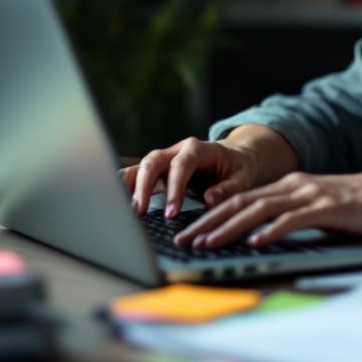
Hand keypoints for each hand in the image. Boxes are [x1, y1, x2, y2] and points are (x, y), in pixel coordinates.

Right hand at [121, 137, 260, 219]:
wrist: (234, 156)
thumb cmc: (238, 168)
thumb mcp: (243, 178)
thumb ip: (229, 188)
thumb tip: (210, 200)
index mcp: (199, 149)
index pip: (181, 165)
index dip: (174, 188)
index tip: (171, 213)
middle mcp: (177, 150)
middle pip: (153, 160)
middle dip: (144, 185)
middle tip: (140, 212)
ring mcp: (165, 159)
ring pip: (141, 166)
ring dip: (130, 186)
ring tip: (124, 210)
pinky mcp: (158, 170)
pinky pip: (138, 174)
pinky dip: (126, 186)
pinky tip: (118, 202)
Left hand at [172, 170, 361, 249]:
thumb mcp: (320, 208)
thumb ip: (293, 216)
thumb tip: (264, 234)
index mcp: (290, 186)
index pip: (241, 199)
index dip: (212, 215)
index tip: (190, 232)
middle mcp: (295, 186)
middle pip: (241, 202)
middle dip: (209, 221)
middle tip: (184, 239)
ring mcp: (311, 195)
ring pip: (259, 209)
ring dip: (229, 227)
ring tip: (208, 242)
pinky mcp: (329, 208)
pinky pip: (293, 219)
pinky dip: (271, 230)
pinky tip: (256, 242)